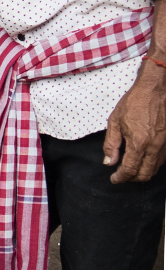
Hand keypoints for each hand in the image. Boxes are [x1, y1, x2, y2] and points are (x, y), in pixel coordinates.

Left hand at [104, 61, 165, 182]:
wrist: (156, 91)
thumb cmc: (134, 103)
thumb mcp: (115, 121)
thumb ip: (111, 143)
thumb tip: (109, 161)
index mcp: (138, 143)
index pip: (130, 170)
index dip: (120, 177)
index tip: (114, 179)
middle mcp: (153, 148)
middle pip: (145, 174)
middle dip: (132, 179)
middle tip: (121, 176)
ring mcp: (164, 146)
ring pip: (154, 169)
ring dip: (142, 173)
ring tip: (130, 169)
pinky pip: (161, 161)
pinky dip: (151, 165)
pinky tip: (143, 160)